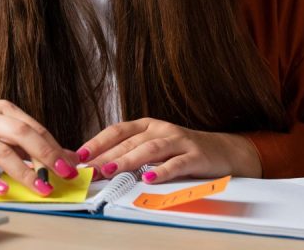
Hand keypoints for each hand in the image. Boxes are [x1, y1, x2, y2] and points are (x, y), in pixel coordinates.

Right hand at [0, 100, 80, 196]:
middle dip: (47, 154)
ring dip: (24, 171)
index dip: (56, 147)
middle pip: (22, 133)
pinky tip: (3, 189)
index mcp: (1, 110)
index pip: (34, 128)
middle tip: (64, 173)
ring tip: (39, 187)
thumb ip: (25, 143)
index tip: (72, 165)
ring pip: (0, 151)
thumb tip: (63, 157)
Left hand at [76, 118, 260, 183]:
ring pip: (150, 149)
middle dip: (107, 156)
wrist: (222, 150)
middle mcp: (160, 129)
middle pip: (129, 142)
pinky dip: (162, 171)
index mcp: (146, 126)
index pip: (117, 131)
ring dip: (128, 160)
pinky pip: (177, 163)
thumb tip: (98, 166)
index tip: (81, 155)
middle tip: (90, 169)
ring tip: (112, 170)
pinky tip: (149, 179)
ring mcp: (179, 141)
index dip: (98, 142)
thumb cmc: (181, 151)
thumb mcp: (154, 147)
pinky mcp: (195, 155)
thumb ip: (130, 153)